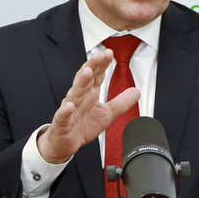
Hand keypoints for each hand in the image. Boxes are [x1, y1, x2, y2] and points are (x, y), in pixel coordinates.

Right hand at [37, 49, 139, 163]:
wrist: (65, 144)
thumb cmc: (83, 127)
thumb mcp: (107, 114)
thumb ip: (121, 103)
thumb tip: (136, 91)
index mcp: (89, 94)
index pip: (96, 76)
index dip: (102, 65)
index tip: (109, 53)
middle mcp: (79, 98)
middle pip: (85, 80)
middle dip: (91, 67)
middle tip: (98, 55)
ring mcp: (70, 109)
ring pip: (74, 94)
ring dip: (80, 83)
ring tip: (87, 72)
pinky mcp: (61, 123)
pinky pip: (63, 116)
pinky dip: (65, 111)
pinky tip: (69, 106)